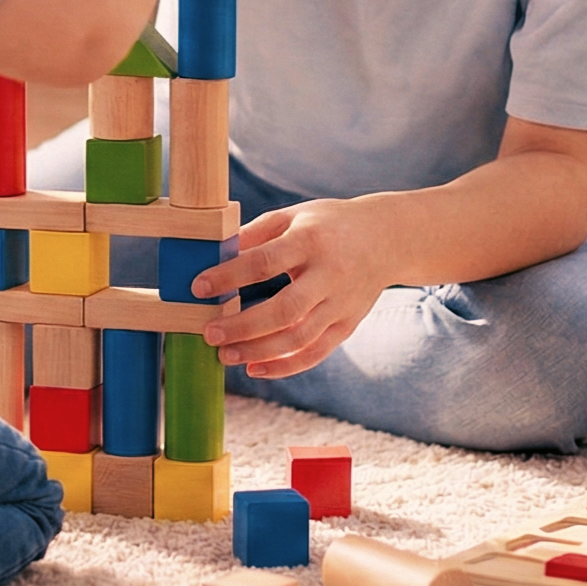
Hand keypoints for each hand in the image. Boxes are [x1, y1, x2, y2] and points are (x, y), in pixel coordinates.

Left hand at [192, 199, 387, 378]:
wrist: (388, 238)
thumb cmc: (329, 224)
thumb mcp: (293, 216)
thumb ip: (255, 235)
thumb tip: (213, 255)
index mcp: (310, 240)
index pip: (264, 261)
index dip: (229, 276)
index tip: (198, 287)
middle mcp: (329, 274)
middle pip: (284, 309)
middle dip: (243, 326)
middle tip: (210, 334)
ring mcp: (342, 303)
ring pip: (299, 338)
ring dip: (259, 351)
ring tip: (226, 355)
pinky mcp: (348, 324)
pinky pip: (316, 352)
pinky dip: (285, 366)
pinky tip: (255, 369)